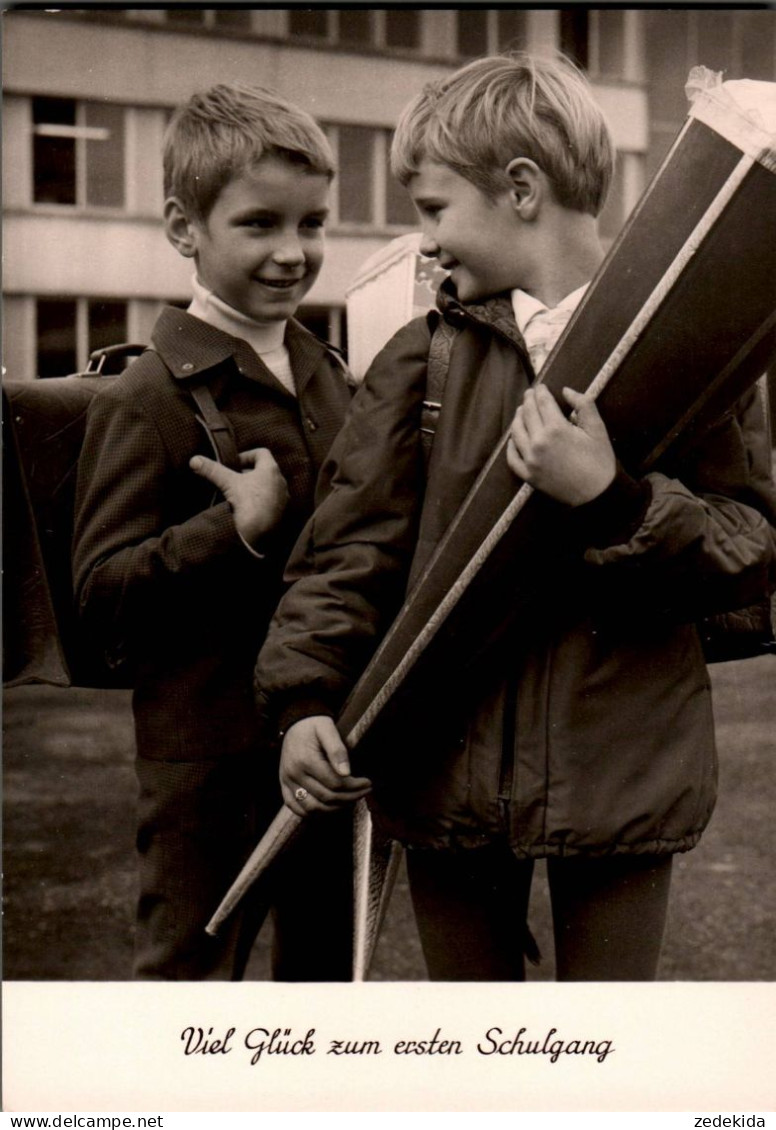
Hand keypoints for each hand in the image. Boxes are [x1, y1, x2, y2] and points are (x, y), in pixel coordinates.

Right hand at [190, 448, 288, 546]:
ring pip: (267, 487)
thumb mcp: (227, 483)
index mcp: (271, 469)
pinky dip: (259, 501)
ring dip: (254, 487)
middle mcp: (280, 482)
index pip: (262, 453)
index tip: (234, 463)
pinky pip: (270, 502)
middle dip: (248, 472)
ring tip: (238, 494)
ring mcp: (282, 498)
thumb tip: (194, 460)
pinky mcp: (280, 513)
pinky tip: (247, 508)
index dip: (246, 455)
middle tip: (233, 478)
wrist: (258, 532)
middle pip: (264, 470)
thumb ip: (212, 470)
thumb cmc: (247, 502)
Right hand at [280, 716, 372, 814]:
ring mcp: (287, 782)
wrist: (293, 722)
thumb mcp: (327, 729)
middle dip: (349, 797)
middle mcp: (294, 774)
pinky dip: (313, 813)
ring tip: (350, 799)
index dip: (354, 787)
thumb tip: (346, 773)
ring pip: (312, 808)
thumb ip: (337, 750)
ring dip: (334, 808)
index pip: (335, 784)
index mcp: (306, 760)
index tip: (368, 783)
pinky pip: (296, 808)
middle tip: (365, 791)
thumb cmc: (313, 724)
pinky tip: (329, 807)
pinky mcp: (284, 786)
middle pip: (326, 798)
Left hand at [506, 385, 615, 505]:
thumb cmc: (600, 461)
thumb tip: (567, 390)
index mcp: (556, 428)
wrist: (597, 495)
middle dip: (528, 401)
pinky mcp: (528, 475)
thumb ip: (584, 404)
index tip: (540, 387)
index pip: (543, 402)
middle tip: (529, 394)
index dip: (540, 392)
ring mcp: (530, 460)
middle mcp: (538, 442)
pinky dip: (511, 445)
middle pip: (527, 414)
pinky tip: (513, 439)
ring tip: (521, 411)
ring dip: (517, 418)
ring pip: (516, 432)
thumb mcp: (597, 429)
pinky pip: (512, 457)